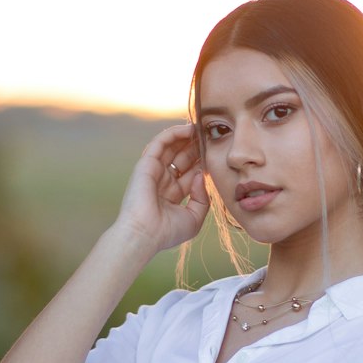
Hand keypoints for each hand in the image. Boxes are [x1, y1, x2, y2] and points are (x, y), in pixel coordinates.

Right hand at [114, 124, 209, 253]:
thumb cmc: (167, 232)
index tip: (217, 154)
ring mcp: (154, 171)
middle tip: (211, 137)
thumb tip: (202, 176)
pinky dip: (174, 133)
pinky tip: (188, 128)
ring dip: (186, 137)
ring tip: (202, 128)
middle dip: (196, 147)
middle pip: (182, 158)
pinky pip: (161, 142)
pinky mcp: (146, 164)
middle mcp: (163, 181)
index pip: (190, 172)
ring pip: (172, 147)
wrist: (145, 234)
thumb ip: (202, 198)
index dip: (203, 162)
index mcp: (172, 194)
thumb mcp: (194, 218)